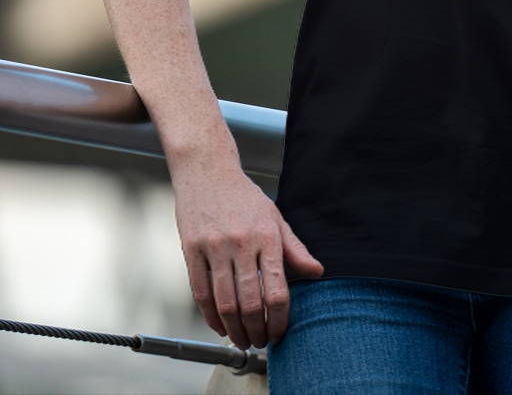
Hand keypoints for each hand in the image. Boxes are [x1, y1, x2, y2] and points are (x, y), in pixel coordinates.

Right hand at [172, 163, 323, 349]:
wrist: (208, 171)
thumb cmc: (244, 196)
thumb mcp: (275, 217)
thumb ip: (295, 249)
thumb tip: (317, 272)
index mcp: (267, 236)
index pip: (277, 290)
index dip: (279, 319)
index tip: (280, 332)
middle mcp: (241, 243)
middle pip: (250, 303)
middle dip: (257, 331)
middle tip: (261, 343)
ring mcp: (214, 247)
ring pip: (225, 303)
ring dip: (234, 330)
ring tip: (242, 340)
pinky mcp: (191, 250)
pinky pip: (200, 292)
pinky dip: (211, 316)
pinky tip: (220, 325)